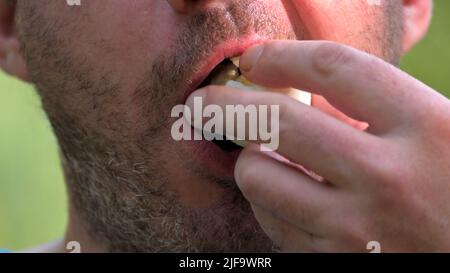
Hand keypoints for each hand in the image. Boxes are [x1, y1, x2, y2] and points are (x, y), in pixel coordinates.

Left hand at [186, 40, 449, 251]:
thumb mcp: (443, 134)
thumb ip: (383, 110)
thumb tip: (301, 92)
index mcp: (428, 127)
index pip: (333, 67)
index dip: (281, 55)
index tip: (254, 58)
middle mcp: (388, 178)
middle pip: (277, 119)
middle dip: (224, 104)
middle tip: (204, 102)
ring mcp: (357, 229)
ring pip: (258, 175)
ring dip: (248, 159)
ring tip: (261, 155)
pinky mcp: (333, 265)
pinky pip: (271, 222)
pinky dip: (267, 202)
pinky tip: (285, 196)